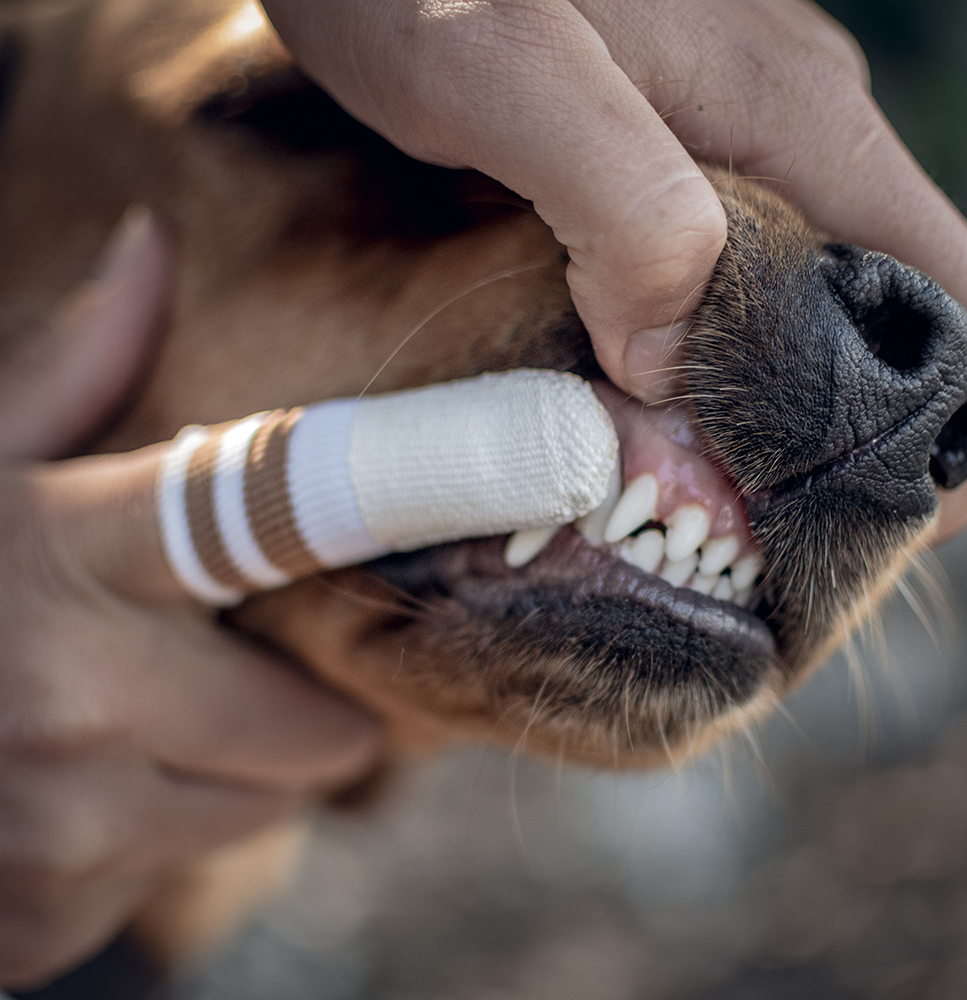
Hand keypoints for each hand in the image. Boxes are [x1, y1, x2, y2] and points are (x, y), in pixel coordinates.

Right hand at [0, 210, 379, 986]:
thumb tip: (150, 240)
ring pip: (244, 818)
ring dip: (207, 780)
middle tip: (209, 674)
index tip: (533, 465)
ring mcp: (57, 826)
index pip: (285, 509)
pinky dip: (130, 844)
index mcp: (74, 548)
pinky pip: (156, 881)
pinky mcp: (35, 918)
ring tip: (118, 727)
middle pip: (313, 740)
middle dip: (284, 720)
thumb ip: (71, 363)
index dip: (414, 487)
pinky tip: (56, 793)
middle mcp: (81, 693)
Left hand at [261, 0, 966, 542]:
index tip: (891, 529)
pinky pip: (728, 268)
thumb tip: (668, 360)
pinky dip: (711, 351)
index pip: (950, 290)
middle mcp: (788, 127)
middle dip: (851, 433)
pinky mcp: (663, 148)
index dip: (953, 423)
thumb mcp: (507, 79)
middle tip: (770, 535)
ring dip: (772, 401)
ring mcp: (729, 136)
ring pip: (801, 294)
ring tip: (710, 491)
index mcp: (794, 120)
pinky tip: (648, 397)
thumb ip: (620, 205)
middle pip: (883, 307)